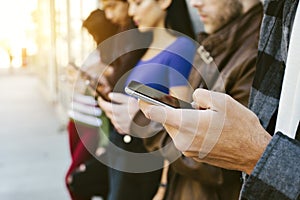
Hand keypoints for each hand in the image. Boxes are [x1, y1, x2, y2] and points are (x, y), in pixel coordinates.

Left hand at [98, 93, 138, 133]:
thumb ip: (118, 97)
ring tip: (120, 110)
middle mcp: (117, 119)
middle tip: (110, 103)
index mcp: (117, 111)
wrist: (148, 122)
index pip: (104, 106)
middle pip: (107, 112)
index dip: (101, 101)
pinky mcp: (123, 130)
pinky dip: (117, 121)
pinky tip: (123, 118)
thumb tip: (109, 95)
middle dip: (107, 107)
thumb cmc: (140, 110)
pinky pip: (116, 125)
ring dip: (112, 114)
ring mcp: (120, 126)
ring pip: (111, 119)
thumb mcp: (130, 100)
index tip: (100, 99)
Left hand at [139, 89, 271, 173]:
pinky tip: (207, 128)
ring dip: (184, 121)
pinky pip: (185, 138)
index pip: (156, 113)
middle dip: (176, 111)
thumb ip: (200, 95)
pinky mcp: (194, 155)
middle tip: (193, 106)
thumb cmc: (240, 126)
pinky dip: (191, 130)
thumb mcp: (221, 100)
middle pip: (167, 120)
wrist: (254, 153)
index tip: (139, 96)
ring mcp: (188, 150)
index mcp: (186, 124)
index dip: (146, 103)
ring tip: (205, 117)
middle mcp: (182, 140)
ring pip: (177, 129)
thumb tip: (192, 99)